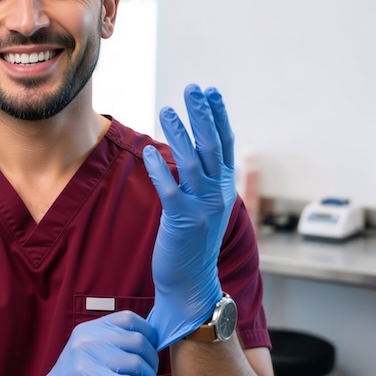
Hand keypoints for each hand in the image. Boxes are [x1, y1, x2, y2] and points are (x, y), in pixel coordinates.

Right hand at [16, 311, 160, 375]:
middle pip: (138, 340)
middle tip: (150, 372)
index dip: (148, 332)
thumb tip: (151, 340)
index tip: (152, 347)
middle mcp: (88, 341)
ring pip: (137, 362)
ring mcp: (89, 362)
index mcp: (88, 329)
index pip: (129, 318)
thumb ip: (111, 341)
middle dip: (152, 358)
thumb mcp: (86, 351)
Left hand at [143, 84, 235, 349]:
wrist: (192, 286)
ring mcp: (201, 208)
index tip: (210, 91)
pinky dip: (160, 168)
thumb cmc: (192, 245)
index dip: (218, 115)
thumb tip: (191, 148)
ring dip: (181, 134)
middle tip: (193, 89)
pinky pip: (170, 188)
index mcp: (223, 188)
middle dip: (202, 114)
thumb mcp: (204, 207)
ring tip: (168, 110)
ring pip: (192, 162)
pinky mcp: (181, 221)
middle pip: (212, 145)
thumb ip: (200, 179)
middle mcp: (217, 195)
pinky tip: (149, 152)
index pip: (225, 143)